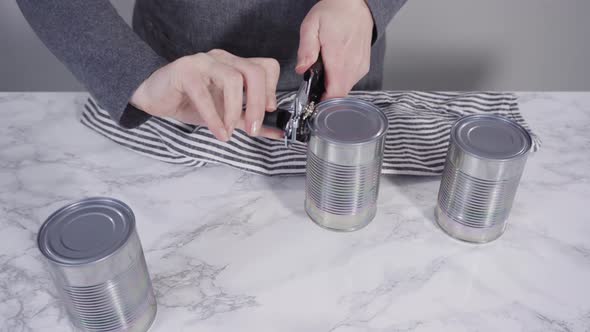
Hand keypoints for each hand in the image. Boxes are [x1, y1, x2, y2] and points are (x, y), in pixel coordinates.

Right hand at [130, 49, 282, 140]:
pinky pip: (204, 94)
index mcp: (235, 65)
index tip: (270, 112)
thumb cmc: (190, 102)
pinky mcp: (185, 70)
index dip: (272, 89)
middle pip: (254, 72)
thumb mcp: (226, 114)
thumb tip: (277, 132)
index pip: (266, 67)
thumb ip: (248, 121)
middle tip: (254, 128)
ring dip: (235, 110)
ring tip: (230, 131)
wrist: (154, 98)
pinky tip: (218, 132)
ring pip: (233, 79)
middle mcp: (223, 59)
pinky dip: (214, 117)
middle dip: (258, 103)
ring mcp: (204, 61)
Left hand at [296, 0, 373, 98]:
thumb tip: (301, 69)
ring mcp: (360, 66)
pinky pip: (351, 81)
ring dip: (333, 86)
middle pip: (339, 95)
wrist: (355, 4)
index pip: (334, 94)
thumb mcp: (311, 26)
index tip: (312, 100)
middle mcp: (353, 65)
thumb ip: (306, 50)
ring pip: (346, 89)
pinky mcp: (364, 66)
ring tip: (324, 71)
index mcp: (338, 58)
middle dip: (325, 94)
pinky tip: (334, 67)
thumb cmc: (333, 13)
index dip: (322, 102)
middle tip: (314, 84)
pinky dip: (341, 79)